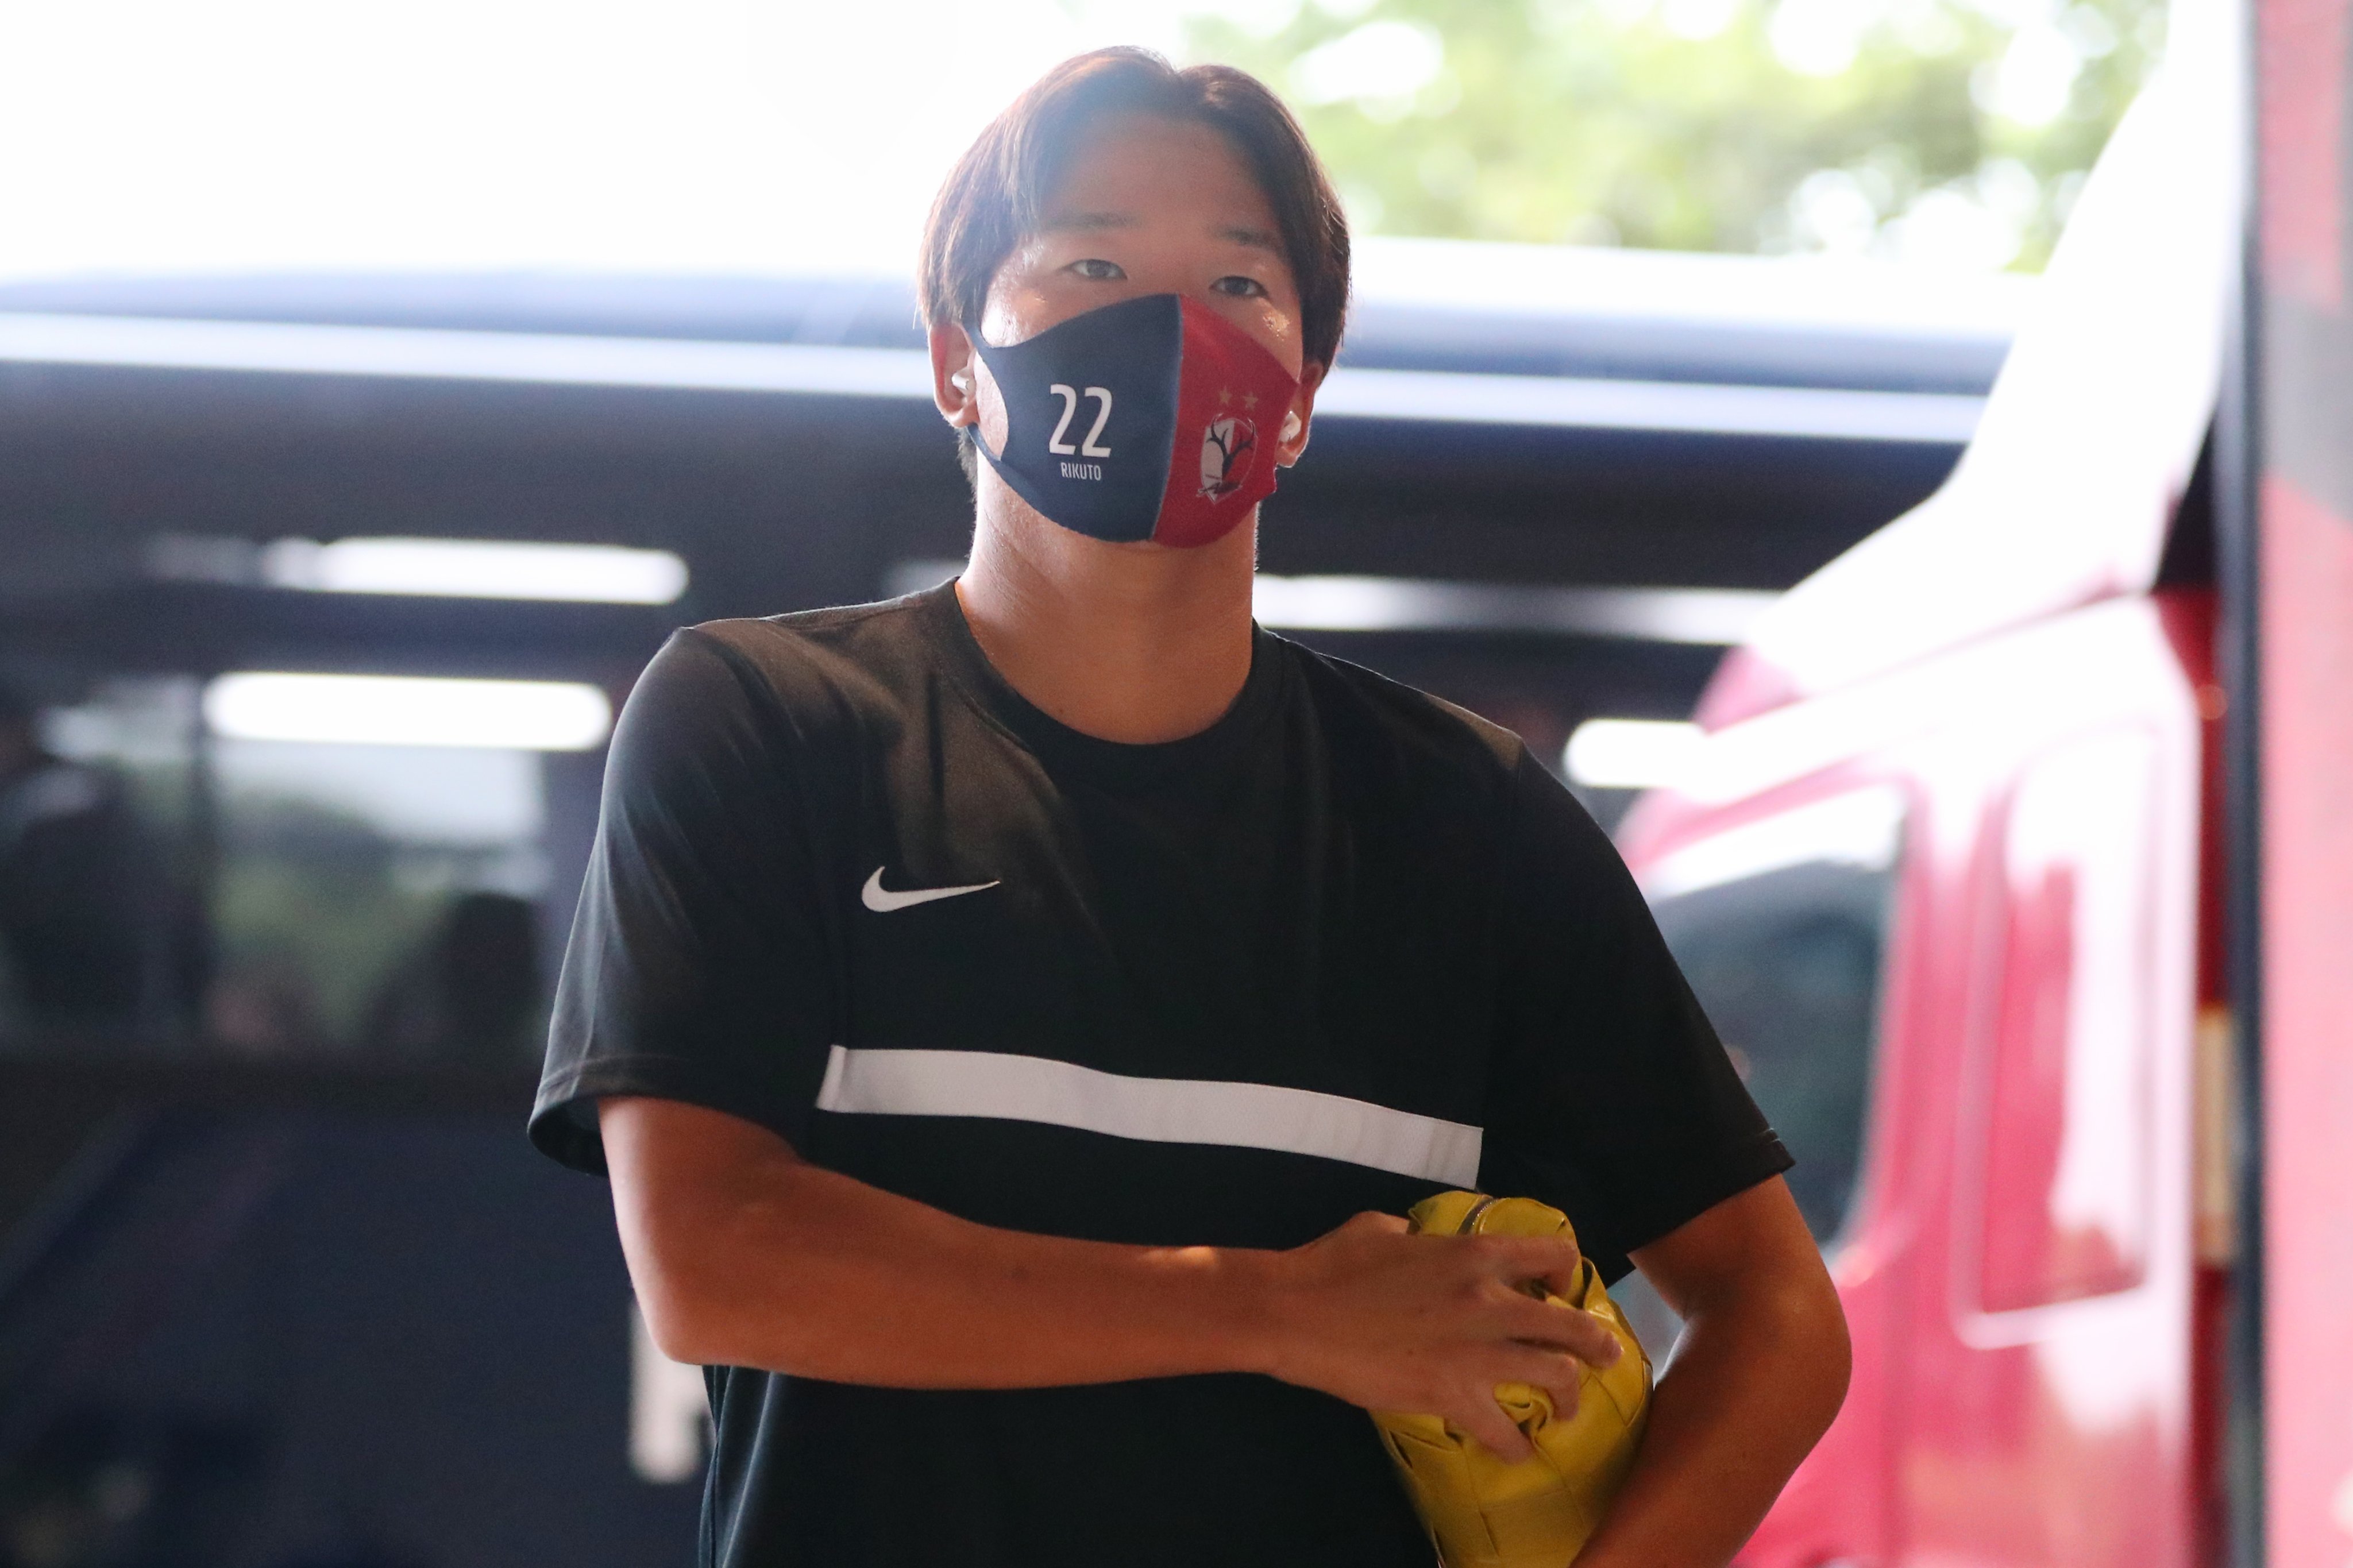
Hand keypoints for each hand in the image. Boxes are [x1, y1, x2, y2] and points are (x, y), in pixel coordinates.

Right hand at [1256, 1210, 1624, 1460]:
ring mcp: (1474, 1351)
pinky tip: (1517, 1453)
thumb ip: (1414, 1234)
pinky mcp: (1451, 1394)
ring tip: (1569, 1410)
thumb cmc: (1332, 1264)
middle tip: (1605, 1354)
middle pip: (1571, 1323)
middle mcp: (1488, 1300)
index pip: (1551, 1254)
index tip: (1563, 1284)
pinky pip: (1503, 1431)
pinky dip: (1515, 1447)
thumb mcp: (1380, 1229)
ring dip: (1570, 1397)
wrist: (1296, 1312)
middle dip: (1597, 1342)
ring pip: (1555, 1376)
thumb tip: (1414, 1238)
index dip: (1567, 1269)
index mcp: (1472, 1254)